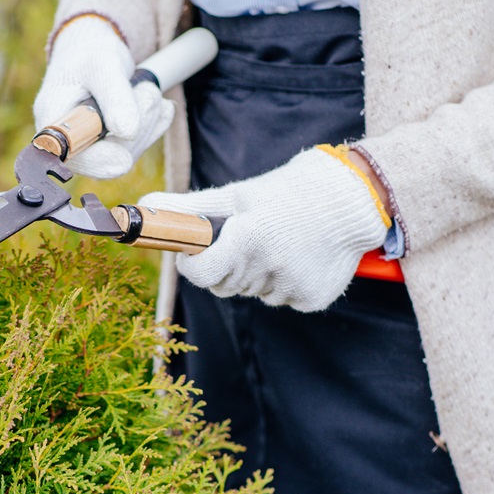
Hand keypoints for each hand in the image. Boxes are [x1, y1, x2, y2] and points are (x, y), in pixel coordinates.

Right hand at [33, 16, 174, 179]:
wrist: (90, 53)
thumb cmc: (88, 55)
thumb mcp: (102, 64)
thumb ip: (114, 96)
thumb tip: (128, 132)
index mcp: (52, 124)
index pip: (73, 156)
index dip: (101, 157)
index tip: (126, 144)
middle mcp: (66, 144)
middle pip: (107, 158)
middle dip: (137, 124)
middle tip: (149, 89)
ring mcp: (87, 151)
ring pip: (127, 154)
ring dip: (148, 121)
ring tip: (149, 89)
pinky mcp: (106, 150)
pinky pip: (136, 148)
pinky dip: (154, 125)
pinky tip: (161, 107)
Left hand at [140, 146, 389, 312]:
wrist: (351, 197)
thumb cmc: (285, 193)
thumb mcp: (237, 196)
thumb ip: (189, 208)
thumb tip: (142, 205)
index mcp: (247, 238)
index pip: (199, 273)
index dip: (193, 264)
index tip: (198, 253)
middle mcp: (269, 265)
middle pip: (224, 286)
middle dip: (227, 266)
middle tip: (247, 240)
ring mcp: (292, 285)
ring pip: (254, 293)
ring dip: (258, 275)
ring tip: (280, 244)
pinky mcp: (312, 298)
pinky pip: (284, 300)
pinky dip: (287, 283)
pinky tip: (301, 257)